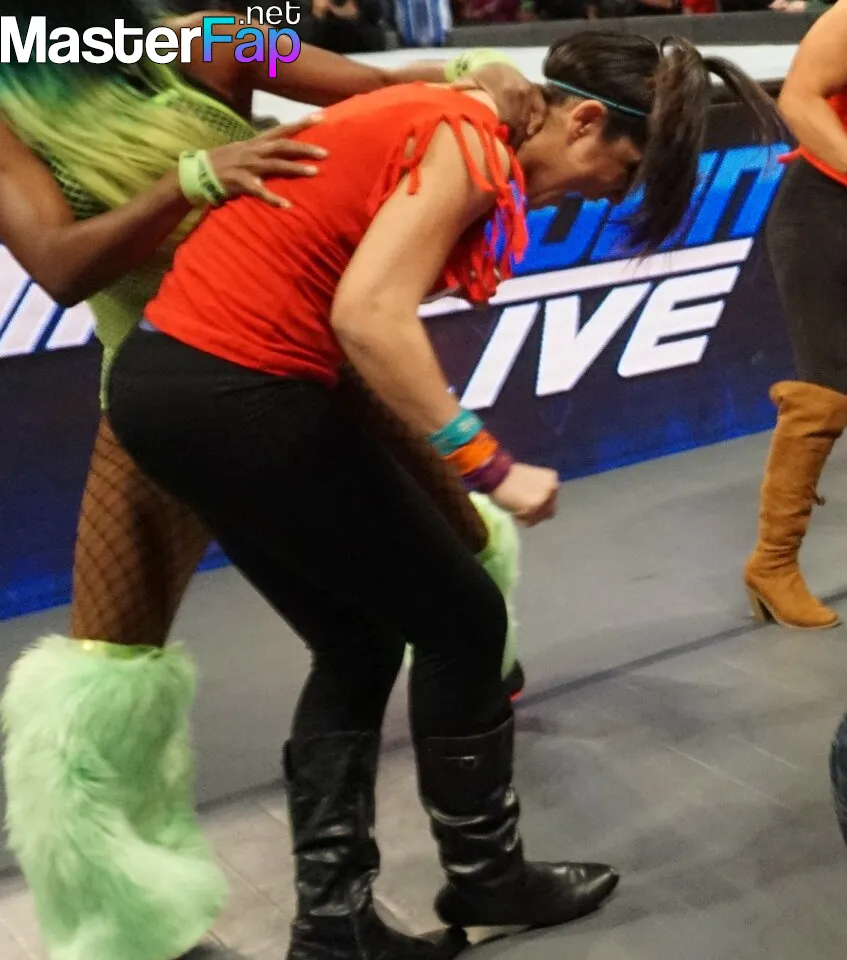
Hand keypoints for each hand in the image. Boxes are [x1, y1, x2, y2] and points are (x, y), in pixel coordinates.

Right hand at [207, 115, 327, 207]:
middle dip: (304, 148)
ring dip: (295, 168)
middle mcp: (254, 151)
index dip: (301, 123)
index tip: (320, 117)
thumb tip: (283, 146)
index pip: (282, 129)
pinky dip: (273, 199)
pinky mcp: (242, 183)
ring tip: (314, 172)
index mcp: (256, 142)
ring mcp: (248, 166)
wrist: (200, 172)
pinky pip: (260, 192)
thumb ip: (264, 148)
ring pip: (275, 165)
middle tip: (325, 153)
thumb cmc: (226, 162)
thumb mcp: (245, 149)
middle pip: (283, 146)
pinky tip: (287, 205)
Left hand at [453, 65, 545, 146]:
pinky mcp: (536, 93)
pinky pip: (541, 111)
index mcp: (503, 91)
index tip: (496, 146)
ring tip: (513, 147)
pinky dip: (537, 123)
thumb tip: (454, 89)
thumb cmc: (483, 76)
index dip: (501, 135)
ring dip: (521, 135)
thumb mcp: (472, 78)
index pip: (505, 119)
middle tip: (505, 152)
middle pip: (517, 123)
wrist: (499, 64)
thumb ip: (464, 85)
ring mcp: (529, 93)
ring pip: (527, 120)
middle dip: (512, 139)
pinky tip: (530, 133)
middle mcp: (519, 93)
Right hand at [490, 463, 557, 526]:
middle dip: (537, 513)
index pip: (552, 499)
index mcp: (552, 478)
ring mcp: (544, 499)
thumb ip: (538, 489)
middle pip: (549, 511)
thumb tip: (536, 500)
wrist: (497, 474)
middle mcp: (552, 488)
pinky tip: (513, 513)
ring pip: (539, 518)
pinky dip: (521, 520)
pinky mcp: (534, 508)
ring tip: (515, 511)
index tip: (528, 501)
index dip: (540, 503)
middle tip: (522, 511)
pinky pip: (529, 522)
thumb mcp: (530, 478)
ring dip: (528, 518)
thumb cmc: (508, 474)